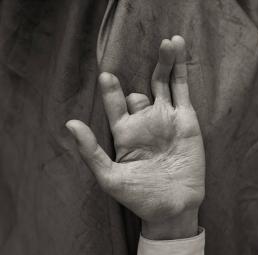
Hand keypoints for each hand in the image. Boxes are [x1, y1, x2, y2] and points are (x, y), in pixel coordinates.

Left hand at [66, 36, 204, 238]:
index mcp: (124, 135)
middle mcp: (144, 124)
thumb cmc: (140, 197)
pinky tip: (178, 48)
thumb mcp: (109, 178)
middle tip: (143, 90)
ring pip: (162, 83)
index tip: (106, 77)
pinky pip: (182, 90)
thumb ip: (91, 151)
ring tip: (166, 42)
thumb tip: (70, 123)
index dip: (111, 92)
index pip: (115, 106)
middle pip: (139, 93)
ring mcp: (165, 119)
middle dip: (138, 84)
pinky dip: (180, 69)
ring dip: (163, 61)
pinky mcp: (186, 120)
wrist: (173, 207)